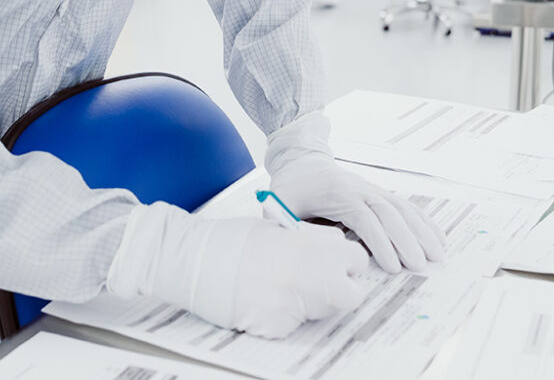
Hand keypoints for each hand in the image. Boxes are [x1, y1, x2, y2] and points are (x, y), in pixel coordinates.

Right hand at [106, 203, 367, 338]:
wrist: (195, 259)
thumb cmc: (232, 239)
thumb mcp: (279, 226)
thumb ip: (310, 238)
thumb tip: (330, 246)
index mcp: (318, 246)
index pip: (357, 261)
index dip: (346, 265)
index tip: (336, 267)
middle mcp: (316, 276)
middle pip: (352, 296)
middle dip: (339, 292)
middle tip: (317, 286)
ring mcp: (299, 305)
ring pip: (322, 314)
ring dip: (310, 305)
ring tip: (279, 288)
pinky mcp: (279, 327)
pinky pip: (291, 326)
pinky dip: (280, 317)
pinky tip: (260, 301)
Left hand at [265, 111, 446, 273]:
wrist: (301, 160)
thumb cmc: (290, 187)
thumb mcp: (279, 204)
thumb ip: (286, 226)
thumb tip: (300, 251)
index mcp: (336, 193)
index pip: (364, 218)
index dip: (380, 242)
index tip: (392, 266)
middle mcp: (359, 189)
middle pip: (389, 213)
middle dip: (408, 241)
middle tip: (420, 267)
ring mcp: (372, 189)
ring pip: (403, 209)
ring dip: (422, 232)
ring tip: (438, 256)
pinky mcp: (379, 192)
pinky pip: (406, 206)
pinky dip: (424, 221)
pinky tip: (438, 237)